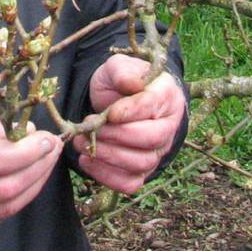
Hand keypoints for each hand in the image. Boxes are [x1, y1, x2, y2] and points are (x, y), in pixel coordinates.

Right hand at [0, 100, 62, 236]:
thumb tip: (22, 134)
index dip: (24, 153)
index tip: (46, 138)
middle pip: (0, 189)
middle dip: (36, 168)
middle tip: (54, 149)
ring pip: (1, 209)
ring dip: (32, 186)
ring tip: (45, 163)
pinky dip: (15, 200)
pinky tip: (25, 180)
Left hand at [73, 54, 186, 193]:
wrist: (116, 99)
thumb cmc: (120, 82)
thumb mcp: (117, 67)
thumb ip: (122, 72)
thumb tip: (131, 84)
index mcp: (166, 95)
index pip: (153, 106)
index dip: (131, 111)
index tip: (110, 113)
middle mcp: (168, 126)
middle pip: (151, 139)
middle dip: (116, 136)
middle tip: (90, 127)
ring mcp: (157, 151)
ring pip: (141, 163)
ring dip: (108, 156)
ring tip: (82, 143)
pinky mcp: (143, 170)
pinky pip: (130, 183)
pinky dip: (107, 176)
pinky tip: (87, 161)